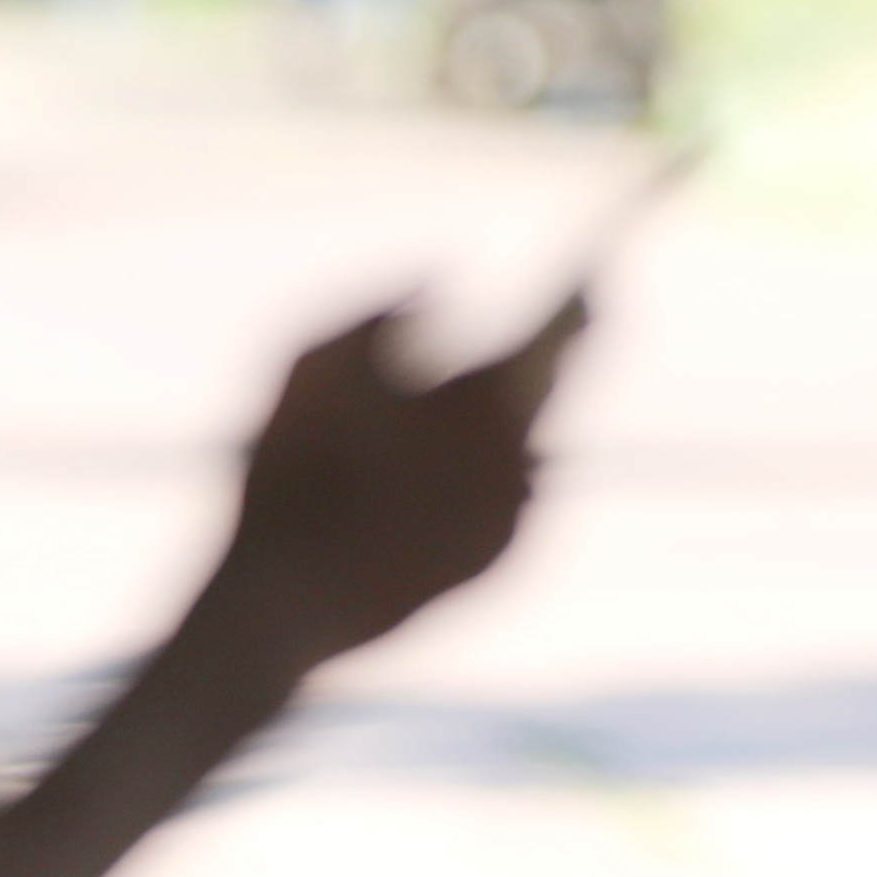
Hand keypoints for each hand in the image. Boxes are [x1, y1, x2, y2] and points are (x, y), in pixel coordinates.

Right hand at [206, 298, 566, 680]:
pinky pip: (504, 497)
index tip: (589, 280)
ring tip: (476, 399)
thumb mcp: (315, 357)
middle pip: (542, 391)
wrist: (287, 596)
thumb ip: (381, 306)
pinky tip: (448, 466)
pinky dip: (482, 474)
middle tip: (548, 327)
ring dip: (503, 422)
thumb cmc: (292, 468)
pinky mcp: (495, 562)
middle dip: (539, 359)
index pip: (553, 335)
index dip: (573, 302)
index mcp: (485, 401)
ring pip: (522, 447)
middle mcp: (518, 459)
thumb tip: (438, 282)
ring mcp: (511, 517)